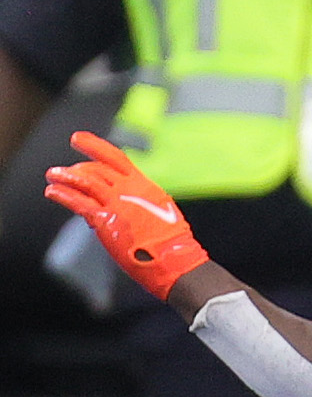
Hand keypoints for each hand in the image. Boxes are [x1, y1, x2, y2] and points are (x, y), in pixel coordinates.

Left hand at [45, 131, 207, 298]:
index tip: (79, 139)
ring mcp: (117, 204)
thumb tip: (123, 202)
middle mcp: (129, 189)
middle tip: (60, 169)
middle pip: (97, 169)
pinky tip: (52, 192)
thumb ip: (140, 202)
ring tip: (52, 175)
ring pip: (86, 182)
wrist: (173, 257)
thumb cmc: (170, 240)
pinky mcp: (106, 221)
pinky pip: (80, 203)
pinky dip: (64, 195)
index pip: (116, 158)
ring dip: (66, 177)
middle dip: (77, 165)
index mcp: (144, 184)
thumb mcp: (159, 210)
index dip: (95, 146)